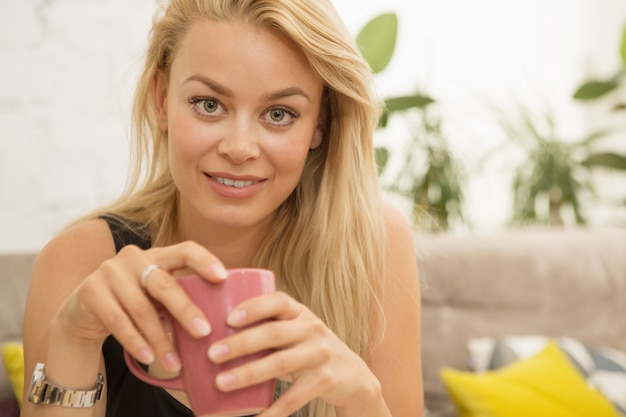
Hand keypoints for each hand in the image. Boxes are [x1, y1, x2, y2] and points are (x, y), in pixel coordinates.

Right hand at [54, 241, 227, 372]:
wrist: (82, 312)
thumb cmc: (132, 303)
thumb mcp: (156, 297)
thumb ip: (178, 301)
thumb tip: (213, 326)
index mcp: (156, 254)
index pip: (184, 249)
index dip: (204, 261)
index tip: (223, 277)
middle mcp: (133, 257)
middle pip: (164, 284)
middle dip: (186, 310)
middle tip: (204, 333)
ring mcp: (109, 271)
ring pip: (142, 308)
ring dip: (160, 339)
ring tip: (174, 362)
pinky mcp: (90, 290)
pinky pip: (118, 320)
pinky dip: (135, 342)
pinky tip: (149, 357)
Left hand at [207, 291, 382, 415]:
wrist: (352, 376)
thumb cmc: (308, 351)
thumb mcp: (295, 333)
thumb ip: (266, 330)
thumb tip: (210, 338)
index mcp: (300, 312)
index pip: (277, 300)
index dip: (253, 307)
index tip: (228, 318)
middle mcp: (312, 329)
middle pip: (273, 333)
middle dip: (240, 343)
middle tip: (212, 354)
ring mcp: (320, 354)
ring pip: (280, 364)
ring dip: (248, 373)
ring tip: (221, 383)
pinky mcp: (325, 380)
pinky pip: (293, 398)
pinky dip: (271, 411)